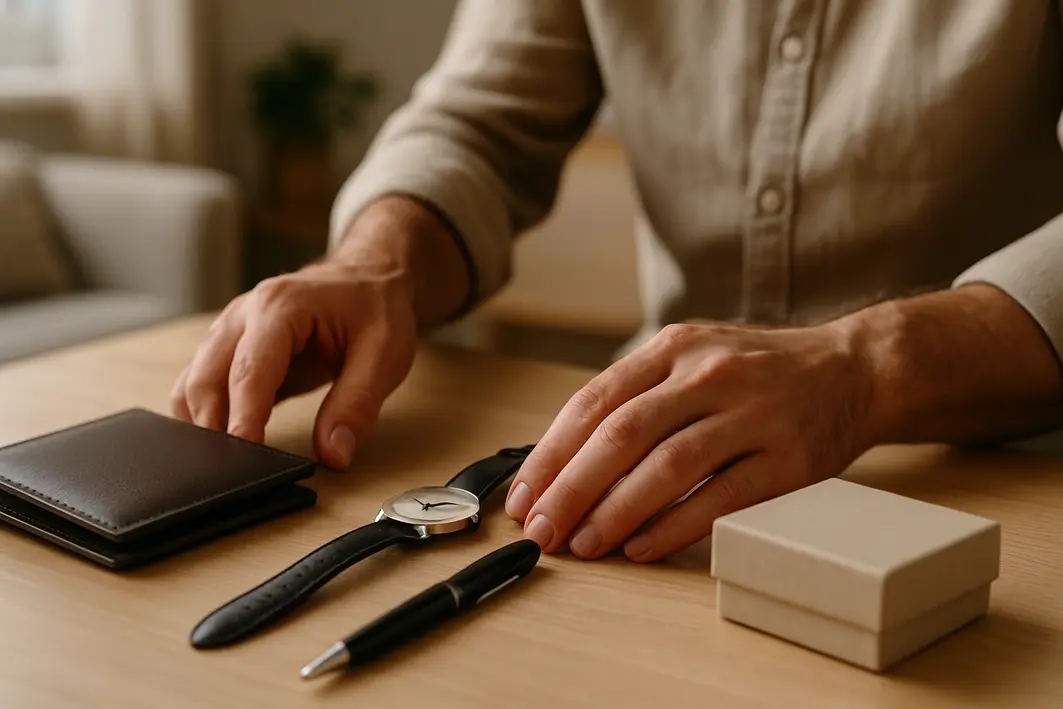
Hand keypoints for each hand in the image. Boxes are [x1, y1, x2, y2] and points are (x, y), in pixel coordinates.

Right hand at [170, 257, 417, 468]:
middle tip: (232, 472)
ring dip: (202, 422)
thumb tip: (334, 453)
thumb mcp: (385, 355)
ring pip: (194, 381)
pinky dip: (204, 413)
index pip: (249, 371)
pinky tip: (224, 441)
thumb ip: (358, 404)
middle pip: (205, 377)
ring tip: (226, 462)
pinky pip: (201, 382)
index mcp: (281, 307)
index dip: (243, 419)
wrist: (368, 276)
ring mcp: (232, 328)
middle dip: (213, 427)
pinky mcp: (231, 346)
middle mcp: (245, 313)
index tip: (244, 457)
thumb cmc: (375, 308)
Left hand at [504, 320, 874, 561]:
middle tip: (543, 531)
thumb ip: (636, 396)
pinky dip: (675, 525)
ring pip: (668, 466)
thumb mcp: (692, 359)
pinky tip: (642, 546)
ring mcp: (753, 413)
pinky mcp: (790, 457)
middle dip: (572, 489)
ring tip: (584, 545)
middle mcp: (709, 374)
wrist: (853, 369)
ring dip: (616, 512)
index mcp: (674, 348)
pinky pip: (721, 497)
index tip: (523, 496)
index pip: (594, 402)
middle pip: (622, 435)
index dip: (551, 453)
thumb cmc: (755, 373)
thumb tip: (562, 462)